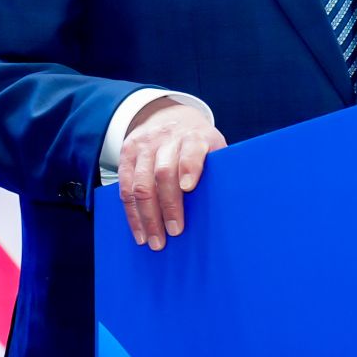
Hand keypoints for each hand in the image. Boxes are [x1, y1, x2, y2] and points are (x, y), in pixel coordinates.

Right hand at [117, 97, 225, 251]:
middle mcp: (167, 139)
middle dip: (168, 205)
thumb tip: (231, 205)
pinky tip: (139, 231)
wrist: (168, 116)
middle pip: (163, 172)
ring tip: (153, 240)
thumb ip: (217, 169)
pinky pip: (124, 187)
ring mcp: (144, 146)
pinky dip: (131, 213)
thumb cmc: (197, 142)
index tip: (188, 188)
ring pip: (140, 184)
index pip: (191, 150)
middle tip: (174, 232)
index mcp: (194, 137)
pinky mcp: (126, 153)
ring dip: (146, 216)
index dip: (189, 167)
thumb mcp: (213, 146)